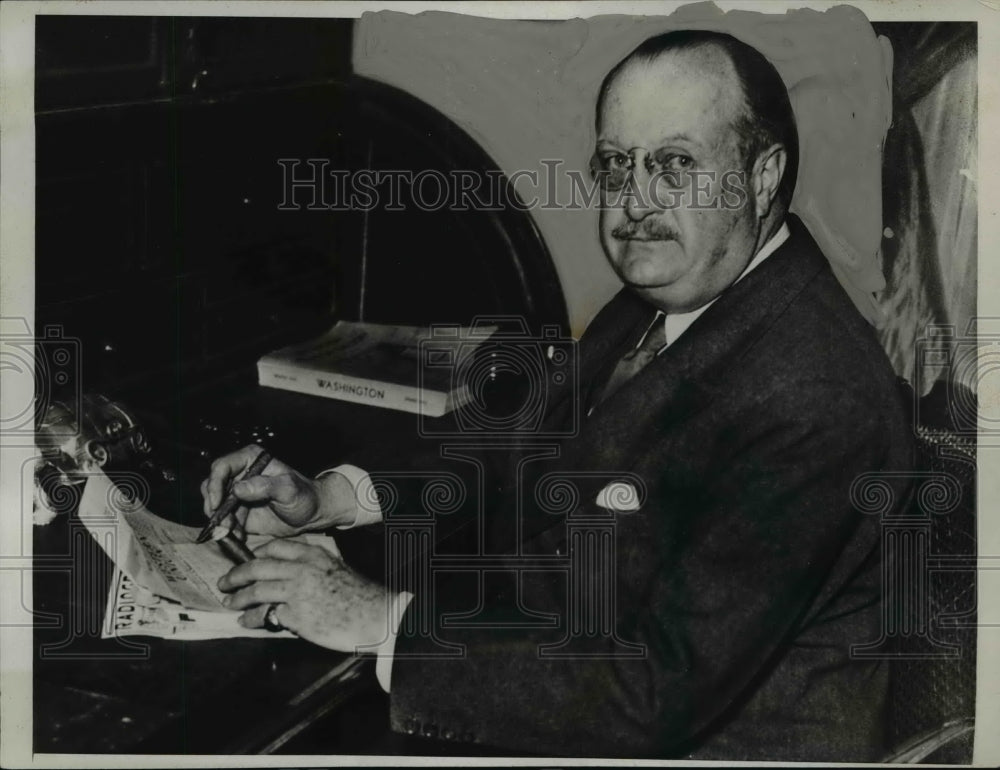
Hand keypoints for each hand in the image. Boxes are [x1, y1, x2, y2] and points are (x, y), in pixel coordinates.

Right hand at [200, 444, 355, 535]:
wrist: (312, 515)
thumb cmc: (304, 496)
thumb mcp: (289, 489)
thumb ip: (265, 486)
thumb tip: (238, 489)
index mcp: (251, 460)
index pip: (222, 467)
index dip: (214, 484)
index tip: (217, 503)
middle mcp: (241, 474)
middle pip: (212, 486)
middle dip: (214, 506)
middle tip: (224, 523)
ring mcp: (238, 494)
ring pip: (214, 505)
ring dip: (219, 520)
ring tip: (232, 531)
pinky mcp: (238, 511)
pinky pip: (223, 519)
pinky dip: (226, 529)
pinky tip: (237, 535)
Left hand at [218, 539, 394, 653]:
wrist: (374, 616)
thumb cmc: (358, 596)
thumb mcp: (335, 569)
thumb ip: (311, 567)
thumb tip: (285, 575)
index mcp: (313, 554)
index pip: (275, 547)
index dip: (255, 554)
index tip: (247, 562)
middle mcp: (302, 569)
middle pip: (258, 567)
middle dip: (236, 575)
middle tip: (225, 582)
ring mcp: (296, 592)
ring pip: (256, 591)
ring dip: (238, 598)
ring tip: (230, 603)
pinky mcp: (295, 616)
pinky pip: (264, 615)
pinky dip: (251, 619)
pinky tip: (246, 621)